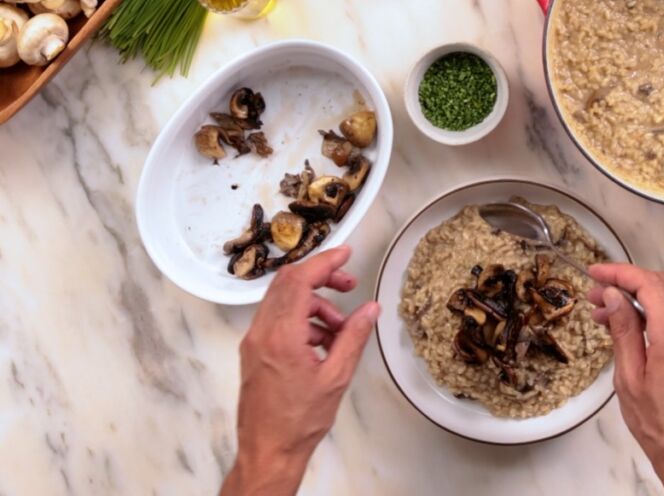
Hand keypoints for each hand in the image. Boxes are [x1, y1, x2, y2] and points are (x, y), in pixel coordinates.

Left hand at [221, 247, 379, 495]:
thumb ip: (354, 337)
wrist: (268, 450)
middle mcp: (261, 333)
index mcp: (281, 336)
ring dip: (314, 304)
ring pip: (283, 301)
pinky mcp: (254, 351)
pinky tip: (323, 342)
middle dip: (321, 278)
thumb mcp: (336, 377)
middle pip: (288, 283)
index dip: (325, 262)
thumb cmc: (298, 422)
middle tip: (348, 284)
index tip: (345, 254)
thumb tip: (370, 309)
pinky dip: (303, 320)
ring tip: (340, 328)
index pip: (300, 280)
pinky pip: (278, 320)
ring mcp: (254, 341)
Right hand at [588, 264, 663, 495]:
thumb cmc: (659, 425)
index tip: (595, 272)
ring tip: (605, 313)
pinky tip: (630, 325)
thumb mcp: (629, 378)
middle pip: (662, 286)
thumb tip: (613, 296)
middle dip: (627, 282)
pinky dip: (654, 312)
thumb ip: (623, 331)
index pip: (649, 285)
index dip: (619, 273)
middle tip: (595, 293)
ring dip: (639, 297)